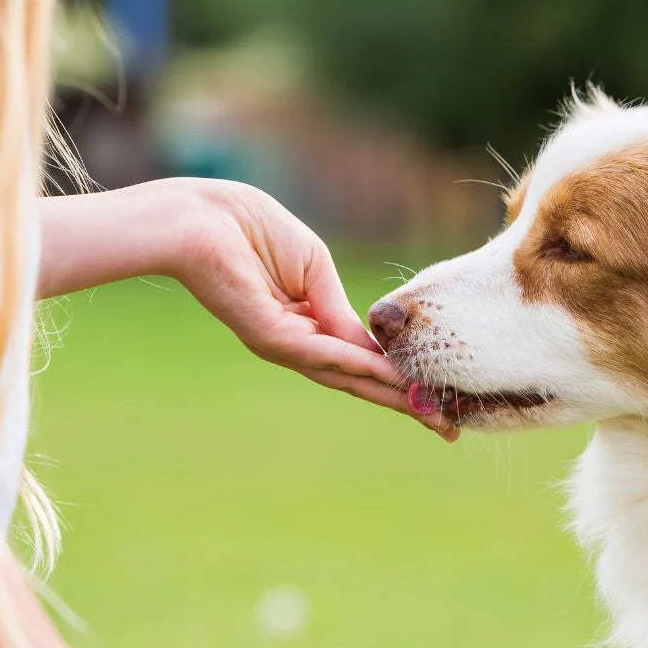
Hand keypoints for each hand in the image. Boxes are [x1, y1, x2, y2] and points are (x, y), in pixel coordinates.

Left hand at [169, 180, 458, 440]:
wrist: (201, 218)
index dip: (399, 378)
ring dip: (391, 394)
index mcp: (306, 325)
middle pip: (357, 381)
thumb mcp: (314, 269)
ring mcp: (282, 345)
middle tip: (446, 430)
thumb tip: (371, 347)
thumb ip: (340, 309)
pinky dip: (359, 366)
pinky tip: (391, 376)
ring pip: (345, 377)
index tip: (437, 397)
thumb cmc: (251, 229)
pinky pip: (323, 355)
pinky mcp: (269, 337)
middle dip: (403, 403)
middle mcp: (296, 344)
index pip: (359, 360)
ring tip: (431, 413)